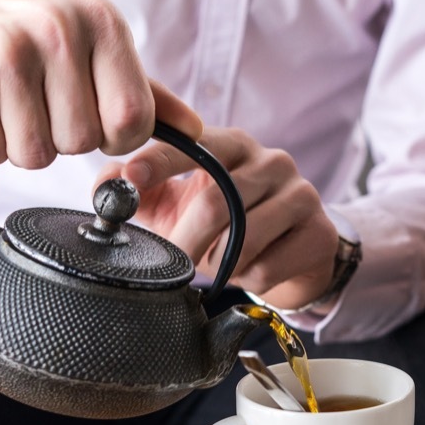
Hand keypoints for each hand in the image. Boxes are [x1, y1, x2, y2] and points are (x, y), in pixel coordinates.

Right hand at [0, 0, 200, 167]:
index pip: (134, 119)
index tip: (93, 116)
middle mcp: (58, 32)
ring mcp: (8, 57)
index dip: (115, 135)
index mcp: (101, 23)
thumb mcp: (91, 47)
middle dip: (63, 138)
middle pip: (84, 142)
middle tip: (38, 102)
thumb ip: (147, 92)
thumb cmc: (21, 33)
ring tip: (9, 103)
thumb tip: (196, 130)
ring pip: (40, 156)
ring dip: (23, 144)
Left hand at [97, 127, 338, 309]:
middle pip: (217, 201)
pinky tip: (251, 271)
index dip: (159, 161)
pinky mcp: (319, 231)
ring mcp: (301, 194)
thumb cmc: (230, 226)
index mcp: (232, 145)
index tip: (130, 178)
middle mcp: (271, 161)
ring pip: (243, 239)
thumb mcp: (181, 205)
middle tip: (168, 265)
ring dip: (219, 263)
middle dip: (185, 240)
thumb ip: (142, 191)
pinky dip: (248, 280)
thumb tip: (105, 183)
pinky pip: (267, 267)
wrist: (297, 256)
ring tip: (217, 264)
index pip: (194, 144)